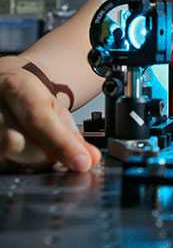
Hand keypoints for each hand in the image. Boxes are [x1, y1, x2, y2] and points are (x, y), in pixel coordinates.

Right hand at [0, 57, 100, 171]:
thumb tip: (90, 158)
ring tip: (35, 149)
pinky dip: (13, 164)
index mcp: (17, 86)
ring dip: (25, 163)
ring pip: (3, 157)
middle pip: (14, 142)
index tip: (83, 162)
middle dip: (42, 157)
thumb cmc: (28, 95)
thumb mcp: (52, 103)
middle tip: (56, 155)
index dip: (62, 143)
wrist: (2, 83)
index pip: (38, 117)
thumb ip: (71, 132)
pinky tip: (20, 155)